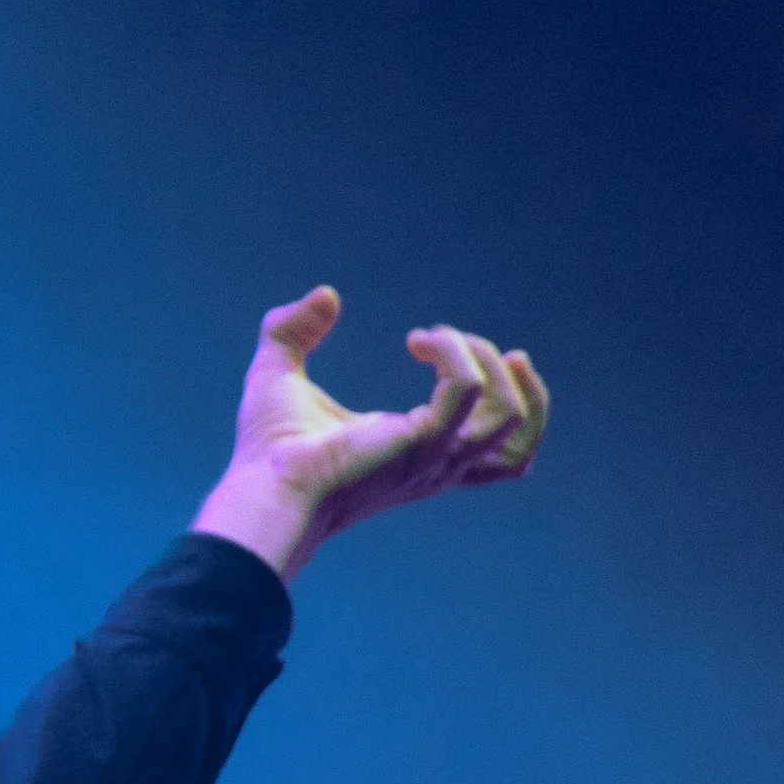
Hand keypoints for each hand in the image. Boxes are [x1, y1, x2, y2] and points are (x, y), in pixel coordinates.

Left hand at [192, 286, 549, 579]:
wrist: (261, 488)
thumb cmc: (267, 452)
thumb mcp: (278, 376)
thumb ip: (294, 331)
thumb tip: (326, 295)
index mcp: (417, 456)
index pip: (492, 447)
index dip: (492, 391)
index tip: (430, 343)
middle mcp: (436, 464)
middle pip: (522, 442)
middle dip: (517, 384)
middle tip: (471, 344)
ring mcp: (435, 459)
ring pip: (512, 418)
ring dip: (490, 364)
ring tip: (442, 338)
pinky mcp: (422, 446)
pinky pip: (468, 391)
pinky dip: (454, 355)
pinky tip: (417, 341)